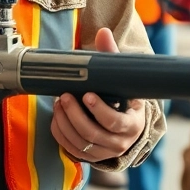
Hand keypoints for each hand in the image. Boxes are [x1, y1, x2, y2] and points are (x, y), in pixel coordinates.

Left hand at [51, 28, 146, 161]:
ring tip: (58, 103)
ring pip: (80, 143)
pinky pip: (72, 150)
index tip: (87, 95)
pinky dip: (61, 134)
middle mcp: (120, 143)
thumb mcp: (123, 79)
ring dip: (65, 123)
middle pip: (93, 133)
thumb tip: (103, 32)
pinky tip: (56, 117)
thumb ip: (112, 56)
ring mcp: (105, 152)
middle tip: (64, 96)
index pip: (115, 122)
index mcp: (133, 124)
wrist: (126, 122)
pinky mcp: (91, 157)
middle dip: (75, 114)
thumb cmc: (123, 97)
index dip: (99, 110)